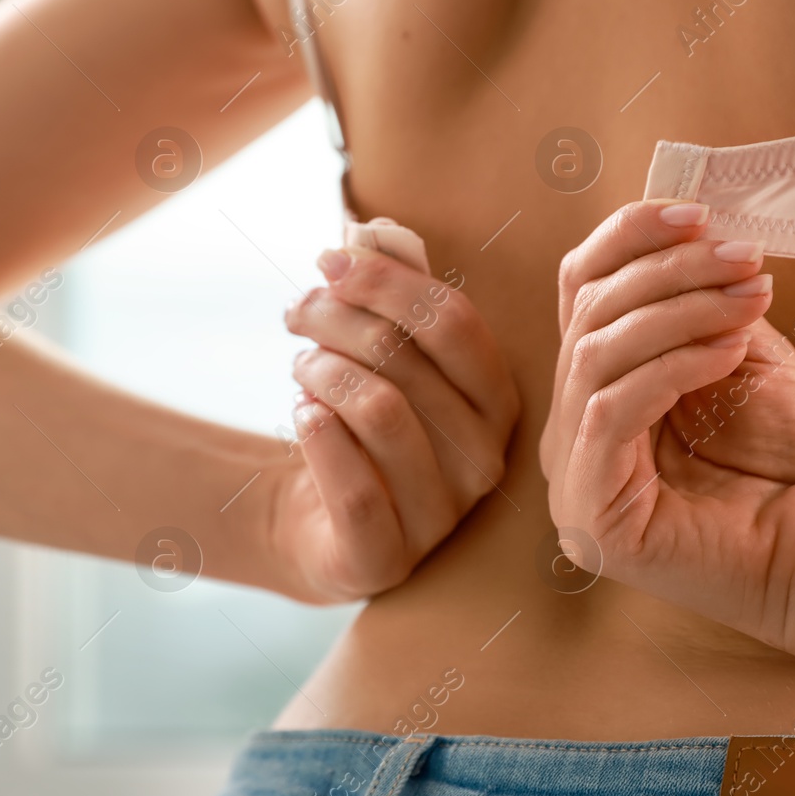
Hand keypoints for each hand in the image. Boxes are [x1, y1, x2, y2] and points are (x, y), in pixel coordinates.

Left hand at [271, 244, 519, 602]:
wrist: (324, 527)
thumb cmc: (362, 427)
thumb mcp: (388, 361)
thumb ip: (391, 302)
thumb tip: (363, 237)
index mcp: (498, 401)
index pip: (454, 322)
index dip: (387, 281)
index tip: (329, 260)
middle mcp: (483, 459)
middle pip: (404, 359)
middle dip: (336, 318)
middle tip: (296, 312)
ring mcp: (442, 514)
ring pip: (378, 409)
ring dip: (321, 370)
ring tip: (300, 365)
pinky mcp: (388, 558)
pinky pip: (354, 486)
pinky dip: (318, 434)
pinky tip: (302, 413)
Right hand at [540, 200, 794, 666]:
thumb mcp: (737, 352)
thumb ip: (694, 301)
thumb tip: (682, 223)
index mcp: (595, 397)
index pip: (579, 297)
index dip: (626, 241)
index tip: (696, 210)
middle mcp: (572, 440)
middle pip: (586, 319)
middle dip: (668, 272)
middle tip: (744, 255)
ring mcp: (575, 484)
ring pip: (595, 357)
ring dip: (679, 310)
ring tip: (750, 296)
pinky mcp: (594, 520)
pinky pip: (611, 412)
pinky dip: (671, 367)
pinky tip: (729, 351)